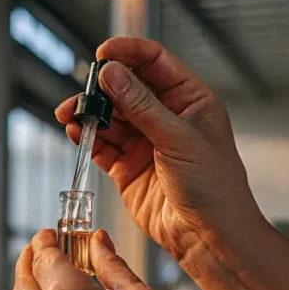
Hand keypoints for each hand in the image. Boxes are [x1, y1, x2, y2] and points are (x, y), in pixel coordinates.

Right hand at [58, 37, 288, 289]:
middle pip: (126, 87)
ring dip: (90, 114)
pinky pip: (102, 145)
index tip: (103, 54)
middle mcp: (166, 117)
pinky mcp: (128, 167)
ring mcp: (145, 142)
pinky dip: (87, 137)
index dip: (128, 52)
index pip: (154, 61)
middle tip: (83, 93)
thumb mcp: (178, 139)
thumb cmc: (215, 187)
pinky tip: (77, 132)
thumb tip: (112, 74)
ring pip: (109, 116)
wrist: (209, 236)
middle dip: (101, 88)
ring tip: (73, 115)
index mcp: (190, 100)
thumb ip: (141, 106)